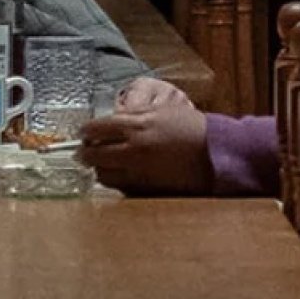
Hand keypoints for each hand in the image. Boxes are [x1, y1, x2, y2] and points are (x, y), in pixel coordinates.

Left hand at [78, 78, 213, 195]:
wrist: (216, 152)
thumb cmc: (192, 127)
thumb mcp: (161, 110)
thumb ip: (134, 114)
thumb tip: (111, 119)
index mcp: (137, 125)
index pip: (95, 128)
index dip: (85, 131)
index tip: (83, 133)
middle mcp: (134, 149)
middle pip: (93, 154)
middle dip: (85, 153)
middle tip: (83, 151)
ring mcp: (139, 171)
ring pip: (103, 174)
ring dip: (99, 168)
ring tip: (101, 164)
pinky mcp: (147, 188)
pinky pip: (121, 187)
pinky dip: (116, 181)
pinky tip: (120, 175)